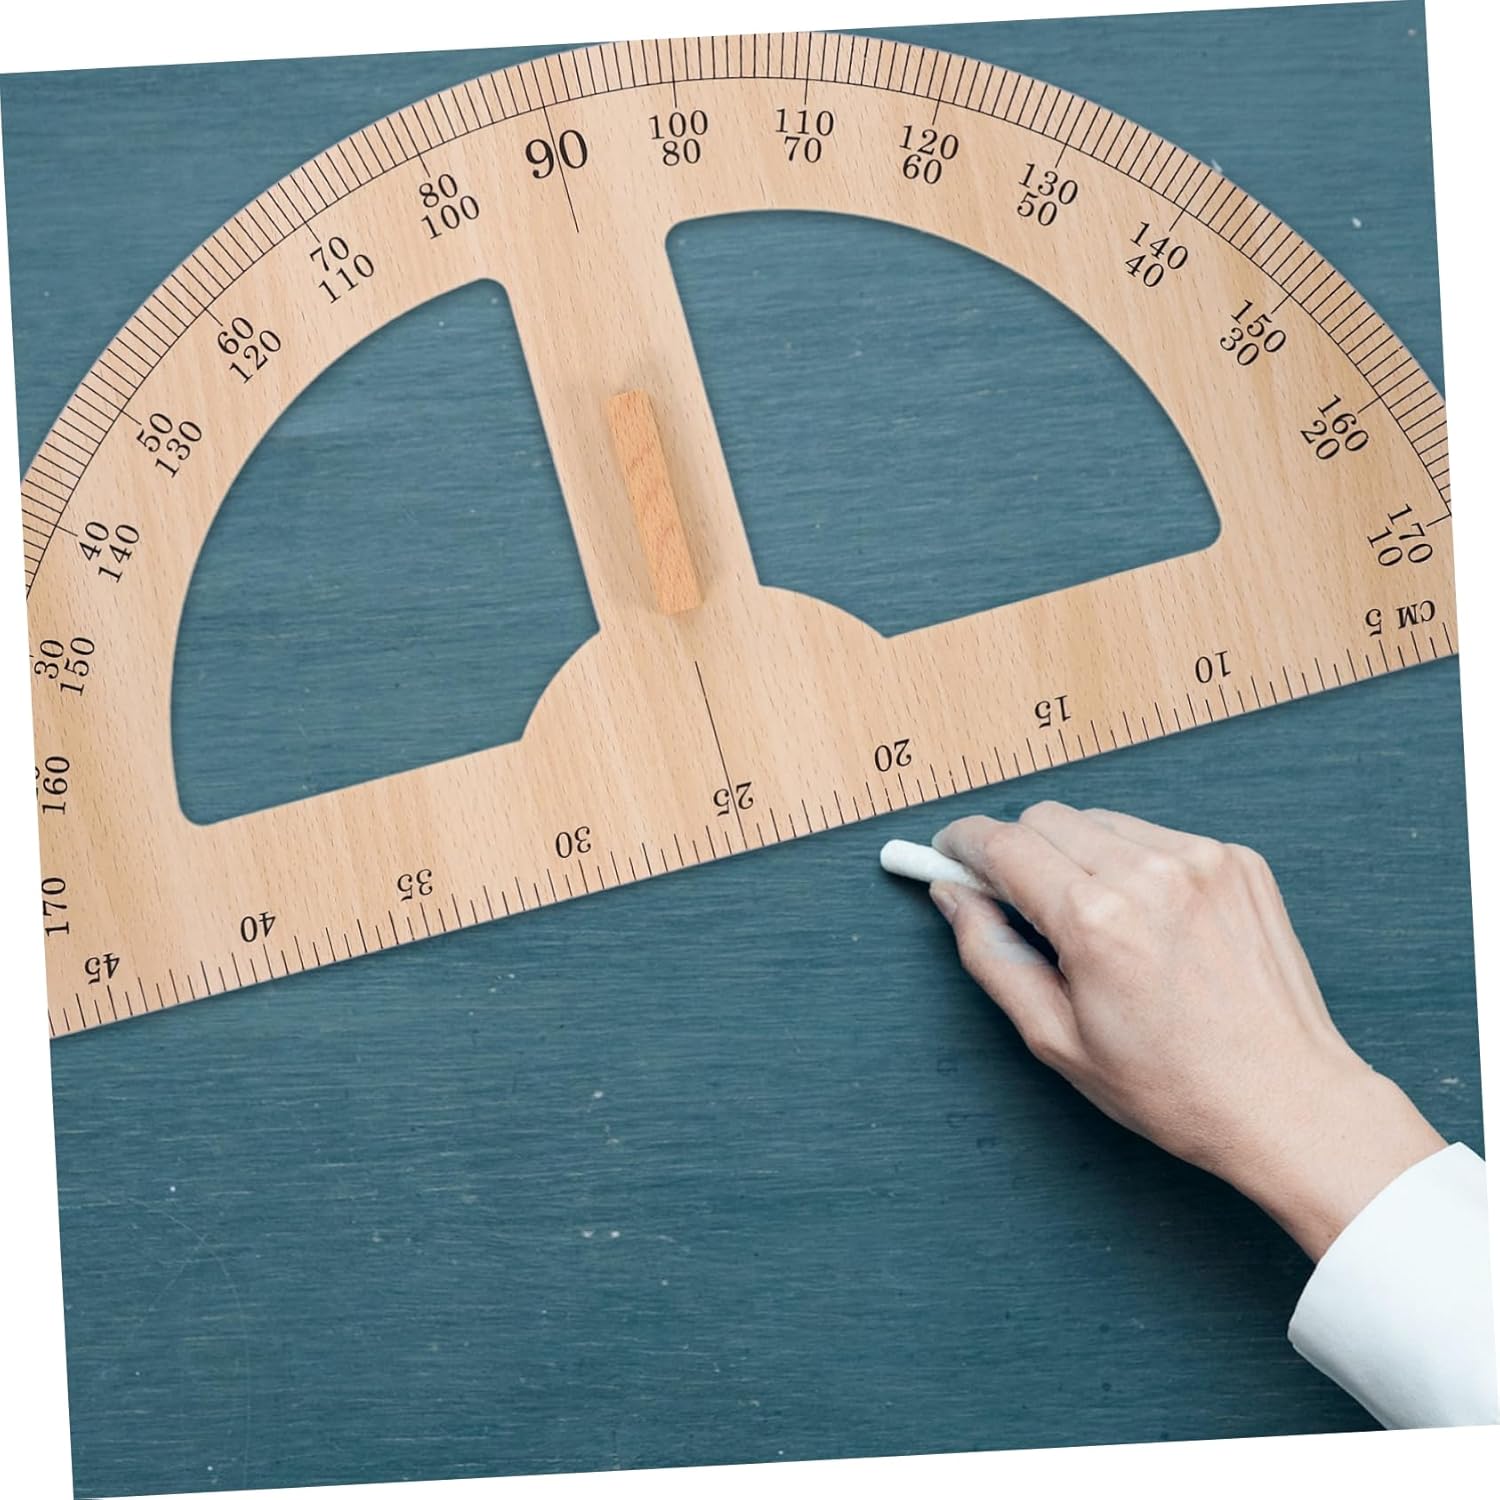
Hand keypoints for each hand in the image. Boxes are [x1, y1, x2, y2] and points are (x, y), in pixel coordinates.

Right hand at [928, 803, 1444, 1259]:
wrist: (1287, 1099)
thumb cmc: (1172, 1085)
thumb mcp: (1055, 1039)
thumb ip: (990, 955)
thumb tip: (953, 897)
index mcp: (1096, 920)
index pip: (1003, 844)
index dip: (963, 845)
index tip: (948, 854)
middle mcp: (1149, 873)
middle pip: (1046, 818)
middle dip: (1018, 850)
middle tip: (1016, 900)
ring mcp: (1201, 860)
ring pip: (1099, 821)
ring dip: (1076, 853)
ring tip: (1092, 918)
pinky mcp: (1238, 860)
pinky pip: (1155, 835)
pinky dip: (1133, 862)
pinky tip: (1147, 918)